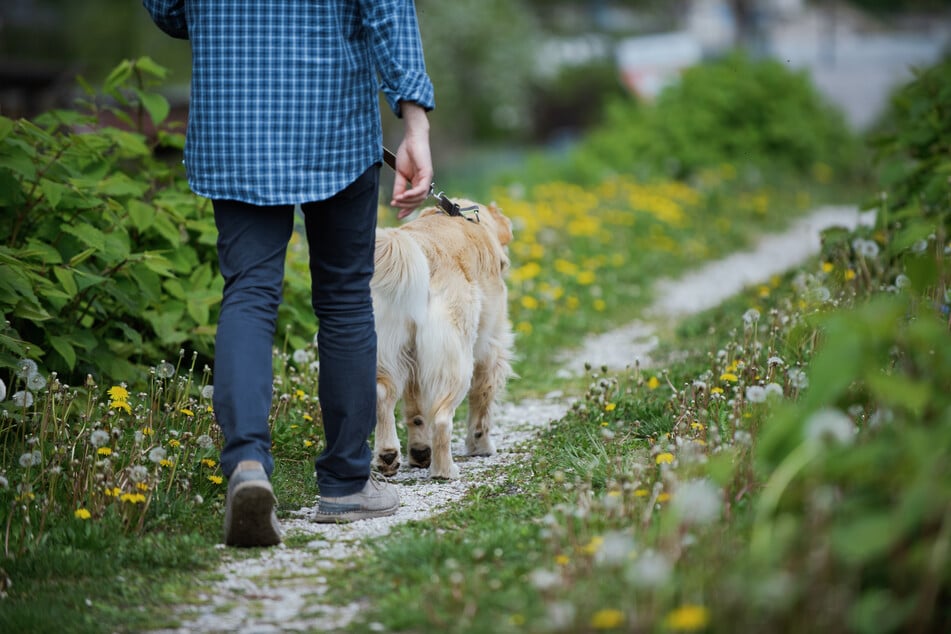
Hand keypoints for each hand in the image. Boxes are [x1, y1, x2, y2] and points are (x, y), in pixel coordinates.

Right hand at [390, 102, 432, 218]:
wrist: (412, 139)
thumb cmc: (407, 153)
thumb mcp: (400, 173)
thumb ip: (399, 186)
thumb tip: (396, 199)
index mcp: (418, 183)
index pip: (414, 201)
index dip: (407, 209)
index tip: (398, 216)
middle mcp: (424, 183)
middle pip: (417, 201)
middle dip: (405, 206)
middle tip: (394, 205)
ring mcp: (427, 179)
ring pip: (420, 197)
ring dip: (407, 201)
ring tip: (396, 200)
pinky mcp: (427, 174)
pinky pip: (421, 189)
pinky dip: (412, 194)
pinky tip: (403, 196)